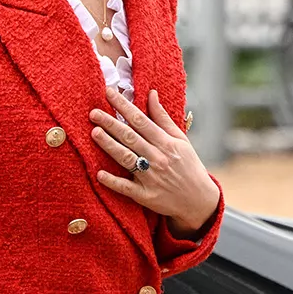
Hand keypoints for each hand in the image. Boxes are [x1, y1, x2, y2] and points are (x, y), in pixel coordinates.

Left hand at [90, 88, 220, 234]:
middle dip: (111, 123)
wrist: (198, 200)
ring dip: (110, 145)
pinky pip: (127, 188)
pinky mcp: (146, 196)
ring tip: (94, 133)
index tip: (109, 93)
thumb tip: (151, 94)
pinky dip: (113, 182)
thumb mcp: (181, 139)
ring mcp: (151, 178)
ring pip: (127, 158)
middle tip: (93, 113)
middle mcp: (158, 158)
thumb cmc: (188, 166)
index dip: (124, 106)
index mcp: (166, 142)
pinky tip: (99, 174)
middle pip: (130, 137)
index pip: (141, 120)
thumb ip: (163, 118)